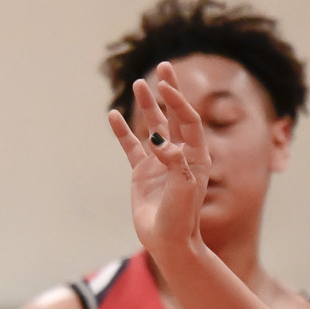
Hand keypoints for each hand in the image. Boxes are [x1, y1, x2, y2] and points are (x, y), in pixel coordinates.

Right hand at [106, 66, 210, 260]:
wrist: (168, 240)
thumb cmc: (181, 218)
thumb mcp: (183, 191)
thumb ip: (176, 165)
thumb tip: (162, 143)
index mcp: (196, 156)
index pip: (189, 121)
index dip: (178, 102)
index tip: (166, 87)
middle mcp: (180, 154)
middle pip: (174, 115)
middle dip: (169, 92)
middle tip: (164, 68)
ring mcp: (160, 161)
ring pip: (152, 127)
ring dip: (147, 106)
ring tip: (139, 84)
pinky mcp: (142, 172)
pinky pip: (131, 146)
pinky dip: (122, 131)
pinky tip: (113, 115)